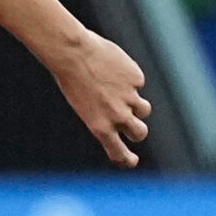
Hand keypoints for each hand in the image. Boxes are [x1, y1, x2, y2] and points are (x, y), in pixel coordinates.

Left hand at [51, 29, 150, 167]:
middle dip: (137, 131)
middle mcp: (118, 116)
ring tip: (117, 91)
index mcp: (100, 127)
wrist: (73, 54)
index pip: (119, 152)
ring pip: (144, 110)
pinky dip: (127, 78)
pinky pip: (136, 83)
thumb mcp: (84, 104)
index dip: (127, 159)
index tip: (132, 161)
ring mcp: (130, 98)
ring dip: (136, 105)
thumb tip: (124, 117)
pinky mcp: (136, 79)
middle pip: (140, 133)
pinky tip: (111, 68)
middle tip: (131, 123)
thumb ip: (104, 115)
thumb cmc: (71, 79)